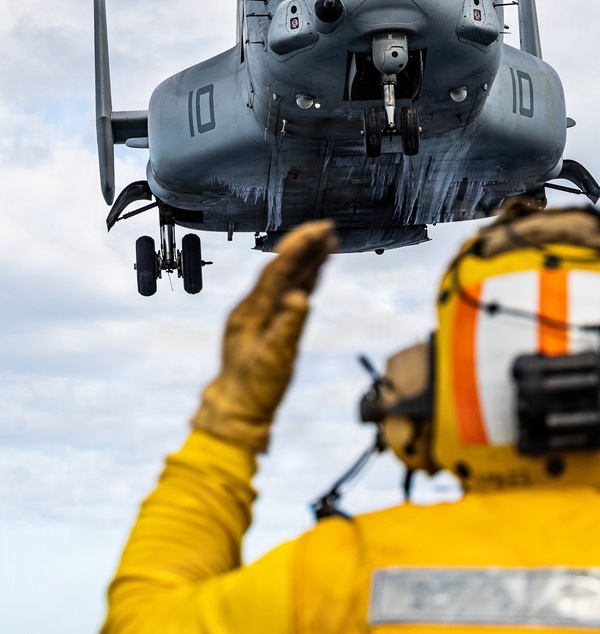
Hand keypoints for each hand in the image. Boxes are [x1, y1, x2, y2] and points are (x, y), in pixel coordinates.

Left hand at [191, 220, 337, 451]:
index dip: (299, 249)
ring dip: (305, 258)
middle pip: (281, 267)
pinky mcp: (268, 320)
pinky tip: (316, 270)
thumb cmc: (255, 386)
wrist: (237, 405)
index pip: (278, 271)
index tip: (319, 232)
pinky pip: (287, 291)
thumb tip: (301, 297)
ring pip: (285, 278)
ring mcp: (260, 313)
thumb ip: (287, 328)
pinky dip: (303, 277)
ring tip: (328, 242)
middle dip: (303, 245)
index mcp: (253, 311)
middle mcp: (254, 306)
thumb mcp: (272, 360)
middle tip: (327, 227)